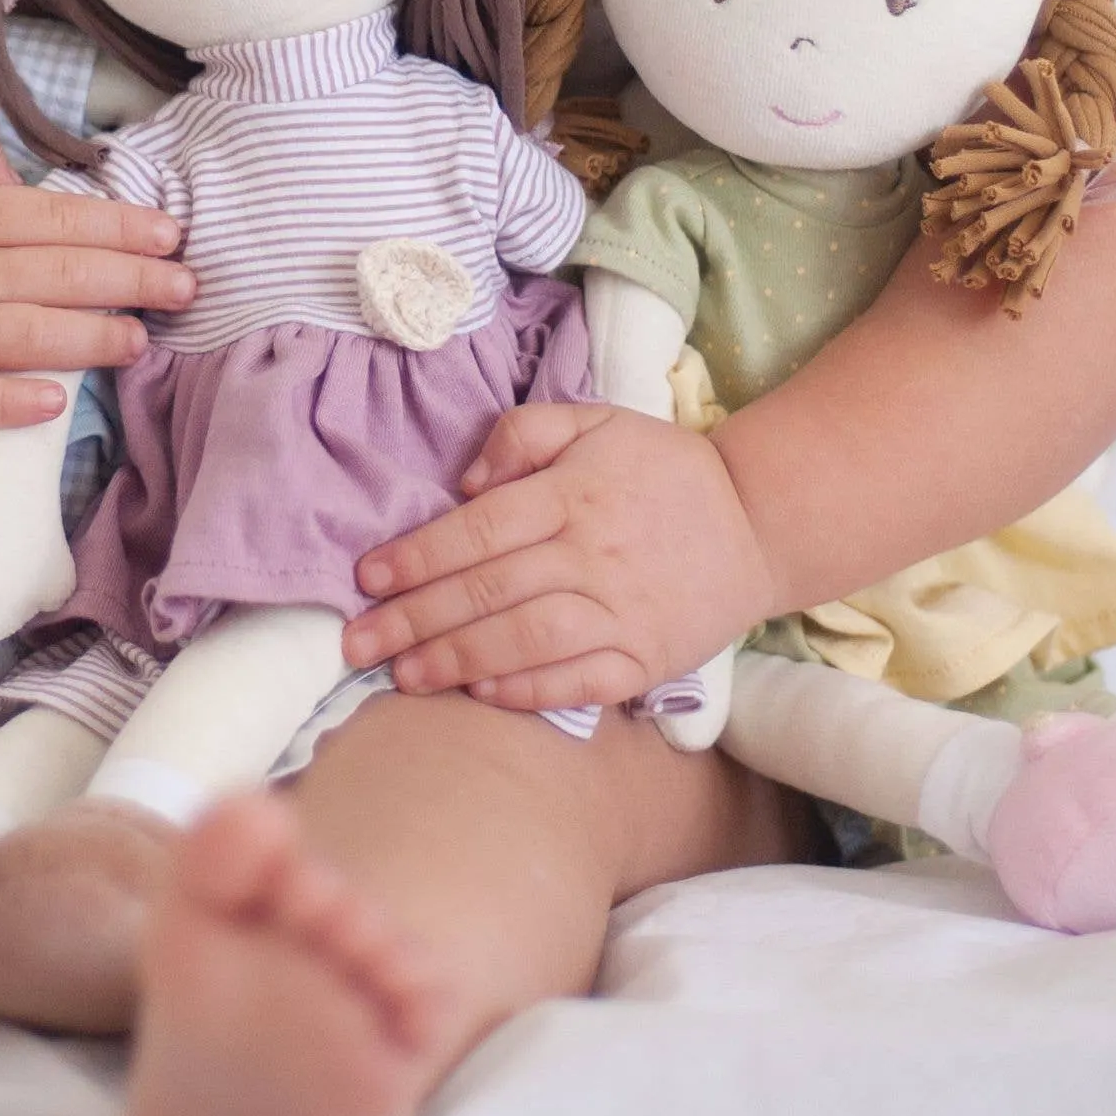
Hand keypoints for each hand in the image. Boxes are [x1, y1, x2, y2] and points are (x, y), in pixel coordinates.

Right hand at [0, 113, 187, 429]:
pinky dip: (7, 404)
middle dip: (131, 281)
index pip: (55, 217)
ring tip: (140, 340)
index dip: (121, 226)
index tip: (171, 236)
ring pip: (24, 336)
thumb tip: (26, 181)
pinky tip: (53, 404)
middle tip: (188, 289)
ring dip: (91, 340)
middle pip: (56, 275)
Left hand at [342, 403, 781, 711]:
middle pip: (488, 590)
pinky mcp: (647, 658)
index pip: (478, 529)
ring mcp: (622, 613)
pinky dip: (530, 690)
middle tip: (355, 644)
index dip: (417, 556)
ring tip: (402, 676)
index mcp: (574, 494)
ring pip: (526, 640)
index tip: (366, 579)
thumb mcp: (594, 422)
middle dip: (413, 620)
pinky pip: (580, 682)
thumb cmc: (662, 470)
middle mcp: (592, 555)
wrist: (760, 521)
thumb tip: (465, 482)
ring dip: (457, 660)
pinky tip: (482, 694)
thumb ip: (523, 435)